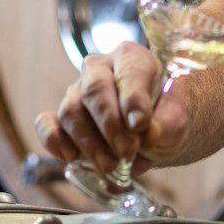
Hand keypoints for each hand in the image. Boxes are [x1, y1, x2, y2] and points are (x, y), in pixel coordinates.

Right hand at [34, 43, 187, 176]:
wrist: (154, 134)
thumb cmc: (165, 118)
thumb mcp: (177, 121)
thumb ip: (167, 125)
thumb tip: (148, 134)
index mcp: (132, 58)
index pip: (128, 70)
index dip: (132, 99)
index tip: (140, 125)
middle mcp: (100, 69)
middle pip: (93, 89)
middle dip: (109, 124)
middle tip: (127, 151)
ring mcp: (77, 92)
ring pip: (71, 111)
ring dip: (89, 143)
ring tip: (111, 165)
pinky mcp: (61, 119)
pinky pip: (47, 124)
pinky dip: (54, 141)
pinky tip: (70, 157)